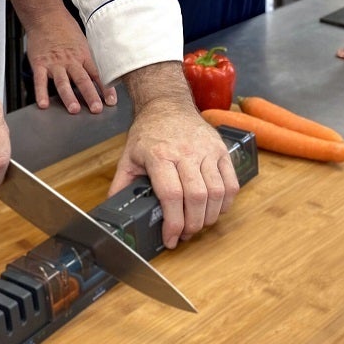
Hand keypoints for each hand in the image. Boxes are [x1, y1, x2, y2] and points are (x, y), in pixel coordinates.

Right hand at [26, 9, 116, 113]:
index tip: (111, 101)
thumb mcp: (83, 42)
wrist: (45, 16)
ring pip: (63, 82)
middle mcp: (70, 61)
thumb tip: (101, 73)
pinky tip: (43, 104)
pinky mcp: (39, 64)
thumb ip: (88, 59)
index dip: (105, 88)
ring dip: (69, 96)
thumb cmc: (65, 28)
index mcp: (83, 55)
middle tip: (96, 109)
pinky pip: (40, 81)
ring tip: (74, 109)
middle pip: (82, 80)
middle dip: (90, 95)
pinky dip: (41, 93)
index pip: (97, 74)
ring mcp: (54, 63)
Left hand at [110, 66, 239, 247]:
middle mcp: (185, 152)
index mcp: (159, 155)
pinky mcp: (221, 149)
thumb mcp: (128, 156)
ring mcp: (206, 150)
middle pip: (196, 197)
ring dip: (209, 216)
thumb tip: (112, 211)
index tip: (170, 239)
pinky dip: (226, 202)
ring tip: (198, 224)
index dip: (173, 223)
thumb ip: (121, 185)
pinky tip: (214, 210)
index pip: (171, 195)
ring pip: (216, 192)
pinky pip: (231, 182)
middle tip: (184, 234)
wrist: (168, 104)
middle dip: (192, 224)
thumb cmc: (148, 132)